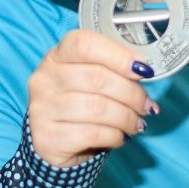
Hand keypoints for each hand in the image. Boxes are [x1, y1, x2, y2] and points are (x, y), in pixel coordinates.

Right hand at [26, 29, 158, 168]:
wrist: (55, 143)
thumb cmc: (81, 104)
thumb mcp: (90, 79)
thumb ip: (113, 69)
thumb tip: (144, 71)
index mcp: (56, 56)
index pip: (85, 44)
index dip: (118, 55)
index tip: (142, 70)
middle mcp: (45, 78)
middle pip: (97, 78)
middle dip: (131, 93)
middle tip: (146, 105)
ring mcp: (43, 109)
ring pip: (98, 108)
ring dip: (126, 117)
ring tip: (136, 123)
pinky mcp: (48, 138)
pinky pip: (92, 134)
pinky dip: (115, 136)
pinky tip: (121, 136)